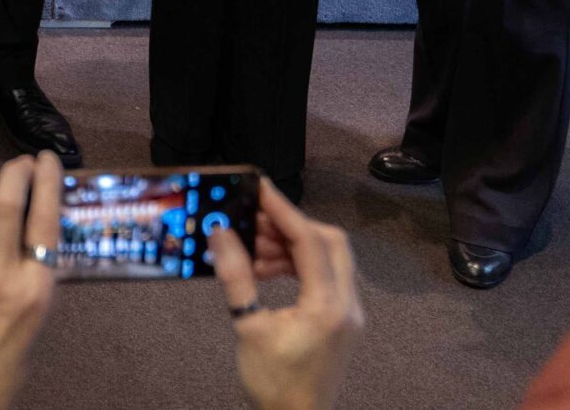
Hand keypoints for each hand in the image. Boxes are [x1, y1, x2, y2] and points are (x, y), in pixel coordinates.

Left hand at [0, 153, 59, 409]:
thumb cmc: (12, 357)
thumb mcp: (41, 312)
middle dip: (16, 171)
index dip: (49, 181)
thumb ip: (39, 269)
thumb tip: (40, 225)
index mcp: (37, 287)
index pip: (45, 218)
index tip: (49, 159)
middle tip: (25, 162)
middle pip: (7, 201)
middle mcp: (3, 272)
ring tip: (3, 191)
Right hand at [207, 177, 363, 409]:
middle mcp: (347, 305)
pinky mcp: (342, 320)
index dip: (283, 210)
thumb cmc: (273, 382)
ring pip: (329, 258)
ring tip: (253, 250)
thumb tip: (220, 232)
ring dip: (293, 246)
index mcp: (328, 306)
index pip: (310, 241)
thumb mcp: (249, 328)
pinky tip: (267, 270)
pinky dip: (299, 265)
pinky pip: (326, 277)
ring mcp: (349, 313)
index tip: (259, 188)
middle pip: (330, 242)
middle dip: (292, 225)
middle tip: (255, 220)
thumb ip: (237, 276)